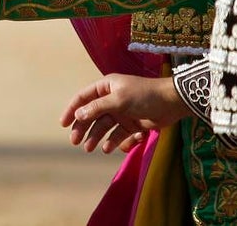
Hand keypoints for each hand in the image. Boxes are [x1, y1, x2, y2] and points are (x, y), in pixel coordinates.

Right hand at [59, 74, 189, 153]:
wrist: (173, 103)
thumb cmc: (144, 95)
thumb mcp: (119, 100)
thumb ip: (97, 108)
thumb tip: (78, 115)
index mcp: (106, 87)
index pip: (83, 98)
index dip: (72, 110)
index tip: (63, 124)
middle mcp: (111, 99)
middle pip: (92, 115)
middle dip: (83, 129)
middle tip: (75, 142)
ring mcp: (122, 113)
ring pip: (104, 127)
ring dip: (96, 138)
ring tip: (90, 149)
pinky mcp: (133, 124)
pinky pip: (119, 135)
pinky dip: (115, 142)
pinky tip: (111, 148)